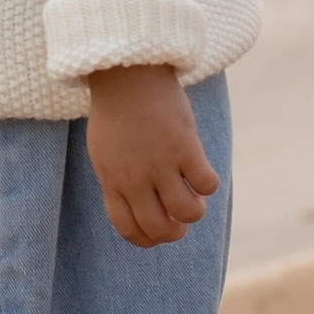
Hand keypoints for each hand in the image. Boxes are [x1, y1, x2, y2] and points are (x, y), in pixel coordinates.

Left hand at [85, 64, 218, 247]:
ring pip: (186, 212)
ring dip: (195, 212)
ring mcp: (160, 163)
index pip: (128, 229)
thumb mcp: (105, 152)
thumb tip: (138, 206)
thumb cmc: (116, 111)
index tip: (159, 233)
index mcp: (112, 181)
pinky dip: (209, 185)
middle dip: (175, 231)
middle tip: (181, 217)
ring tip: (195, 196)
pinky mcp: (184, 146)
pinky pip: (206, 184)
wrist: (126, 74)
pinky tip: (201, 170)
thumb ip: (117, 181)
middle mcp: (135, 178)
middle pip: (159, 228)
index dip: (148, 239)